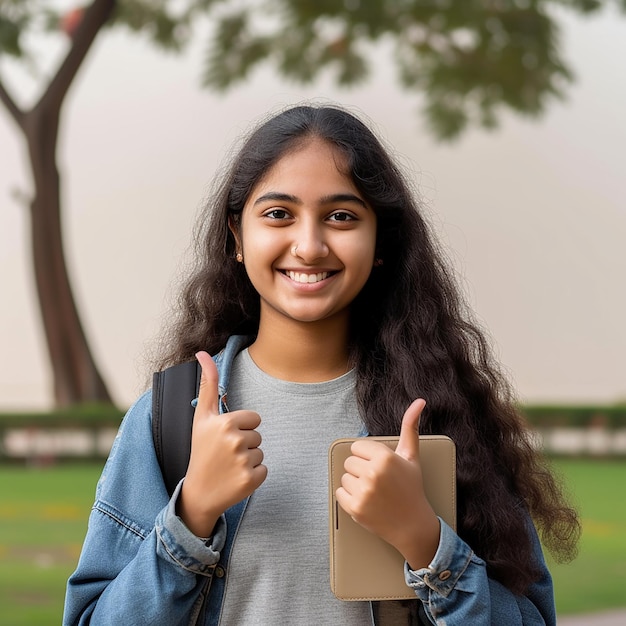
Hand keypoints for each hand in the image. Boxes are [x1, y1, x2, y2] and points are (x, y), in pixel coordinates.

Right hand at [176, 351, 266, 537]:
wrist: (198, 492)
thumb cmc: (201, 451)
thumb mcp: (201, 417)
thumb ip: (207, 384)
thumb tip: (203, 353)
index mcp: (225, 422)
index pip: (254, 418)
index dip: (241, 428)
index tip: (224, 437)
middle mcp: (235, 440)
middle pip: (258, 435)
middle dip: (244, 444)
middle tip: (225, 454)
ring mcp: (243, 461)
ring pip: (260, 452)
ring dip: (248, 459)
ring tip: (229, 466)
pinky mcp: (251, 480)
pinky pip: (264, 469)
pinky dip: (253, 475)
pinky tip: (235, 478)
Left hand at [335, 399, 439, 569]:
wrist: (413, 524)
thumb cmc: (411, 487)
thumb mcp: (410, 455)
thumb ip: (410, 426)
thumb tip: (419, 401)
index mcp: (385, 457)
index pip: (357, 447)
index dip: (368, 457)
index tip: (380, 467)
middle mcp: (373, 473)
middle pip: (349, 462)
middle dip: (361, 470)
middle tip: (378, 481)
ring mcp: (364, 492)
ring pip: (344, 477)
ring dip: (355, 484)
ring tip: (374, 492)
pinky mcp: (355, 508)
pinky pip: (339, 493)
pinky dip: (348, 498)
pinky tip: (366, 501)